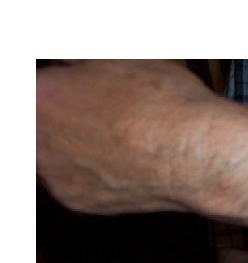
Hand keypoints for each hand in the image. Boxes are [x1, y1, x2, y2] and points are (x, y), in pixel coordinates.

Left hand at [36, 60, 222, 213]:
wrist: (197, 155)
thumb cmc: (165, 107)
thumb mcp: (119, 60)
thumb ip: (83, 64)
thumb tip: (78, 66)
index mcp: (38, 98)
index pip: (35, 90)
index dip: (61, 87)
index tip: (76, 89)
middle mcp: (37, 141)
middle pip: (39, 126)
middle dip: (62, 118)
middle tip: (98, 111)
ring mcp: (55, 176)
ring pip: (58, 156)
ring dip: (77, 147)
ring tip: (118, 137)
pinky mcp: (79, 202)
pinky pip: (79, 182)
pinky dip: (96, 173)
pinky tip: (125, 160)